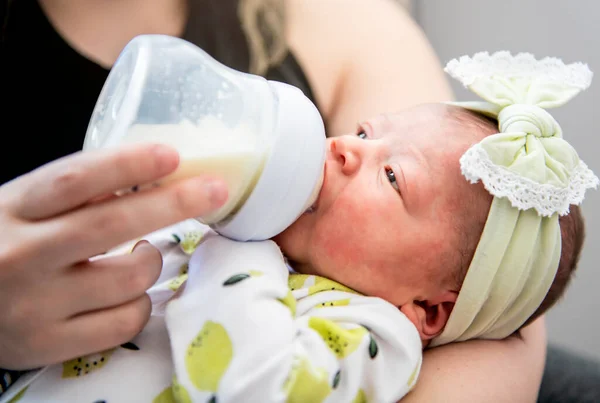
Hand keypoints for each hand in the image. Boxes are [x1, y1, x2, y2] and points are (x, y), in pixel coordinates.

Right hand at [0, 144, 226, 368]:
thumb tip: (148, 175)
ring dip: (153, 261)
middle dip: (172, 204)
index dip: (127, 164)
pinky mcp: (48, 344)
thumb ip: (75, 194)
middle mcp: (22, 255)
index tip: (171, 156)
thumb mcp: (23, 208)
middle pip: (111, 224)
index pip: (74, 179)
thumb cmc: (4, 246)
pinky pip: (124, 323)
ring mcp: (35, 305)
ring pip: (129, 278)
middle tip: (214, 190)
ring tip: (145, 253)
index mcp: (14, 208)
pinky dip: (142, 303)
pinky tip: (132, 292)